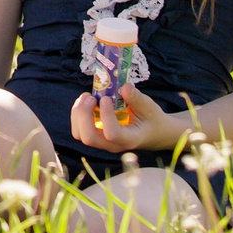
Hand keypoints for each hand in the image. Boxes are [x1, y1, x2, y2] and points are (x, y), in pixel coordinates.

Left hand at [69, 82, 185, 154]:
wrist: (154, 133)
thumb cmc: (152, 120)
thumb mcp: (149, 107)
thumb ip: (136, 98)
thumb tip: (123, 87)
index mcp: (129, 139)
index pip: (111, 134)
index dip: (105, 115)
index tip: (106, 98)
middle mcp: (113, 145)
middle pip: (88, 137)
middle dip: (84, 115)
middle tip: (91, 97)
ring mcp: (103, 142)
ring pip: (80, 134)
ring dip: (78, 114)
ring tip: (87, 97)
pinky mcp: (97, 136)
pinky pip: (80, 129)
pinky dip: (78, 114)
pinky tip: (88, 101)